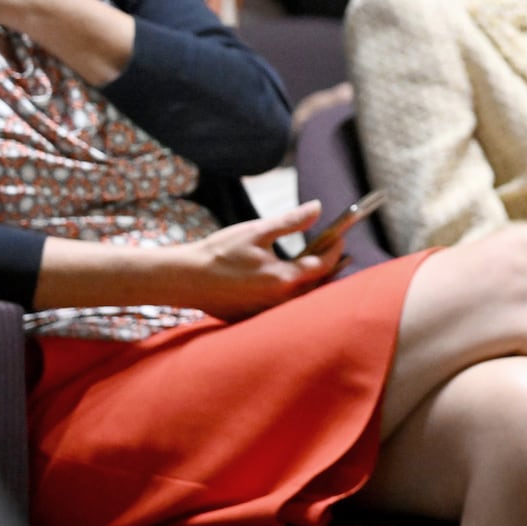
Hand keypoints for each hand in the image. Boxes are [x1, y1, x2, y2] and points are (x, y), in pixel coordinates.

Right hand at [165, 201, 344, 320]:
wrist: (186, 278)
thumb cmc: (220, 251)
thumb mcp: (257, 231)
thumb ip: (290, 221)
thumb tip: (318, 208)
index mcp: (282, 278)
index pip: (322, 266)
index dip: (335, 250)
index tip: (340, 237)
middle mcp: (279, 300)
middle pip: (317, 287)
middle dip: (331, 270)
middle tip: (340, 255)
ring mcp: (267, 312)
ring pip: (302, 300)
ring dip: (315, 284)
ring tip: (321, 268)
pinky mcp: (255, 317)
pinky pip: (284, 308)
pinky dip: (295, 295)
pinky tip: (292, 282)